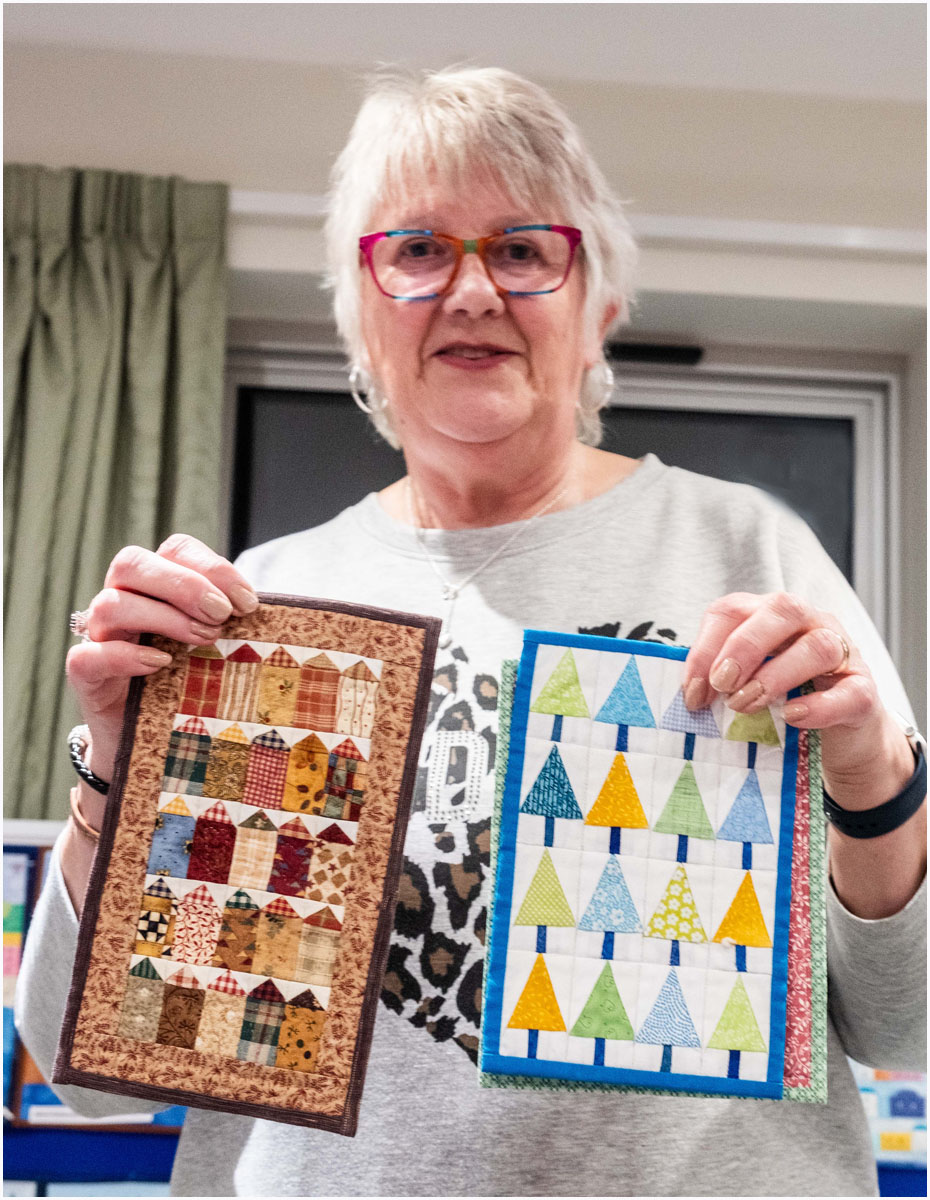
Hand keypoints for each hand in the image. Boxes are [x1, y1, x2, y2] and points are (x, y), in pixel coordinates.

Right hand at [66, 534, 257, 782]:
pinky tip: (161, 663)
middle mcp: (121, 599)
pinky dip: (126, 655)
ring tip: (203, 640)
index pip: (175, 549)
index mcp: (155, 584)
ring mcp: (99, 635)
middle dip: (184, 585)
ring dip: (163, 617)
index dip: (212, 566)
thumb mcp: (217, 646)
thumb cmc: (191, 680)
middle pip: (132, 563)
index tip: (249, 602)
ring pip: (111, 603)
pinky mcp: (86, 673)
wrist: (151, 735)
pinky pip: (90, 654)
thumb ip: (235, 624)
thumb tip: (282, 616)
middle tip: (223, 616)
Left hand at [682, 591, 913, 809]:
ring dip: (777, 675)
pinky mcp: (865, 690)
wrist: (841, 738)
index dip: (705, 648)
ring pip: (818, 645)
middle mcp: (807, 623)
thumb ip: (721, 681)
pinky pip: (850, 691)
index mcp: (768, 616)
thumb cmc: (784, 703)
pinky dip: (819, 705)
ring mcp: (842, 653)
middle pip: (782, 609)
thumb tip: (691, 696)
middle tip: (722, 684)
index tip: (693, 692)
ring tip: (747, 705)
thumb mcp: (746, 685)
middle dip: (744, 646)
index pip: (732, 610)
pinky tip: (793, 716)